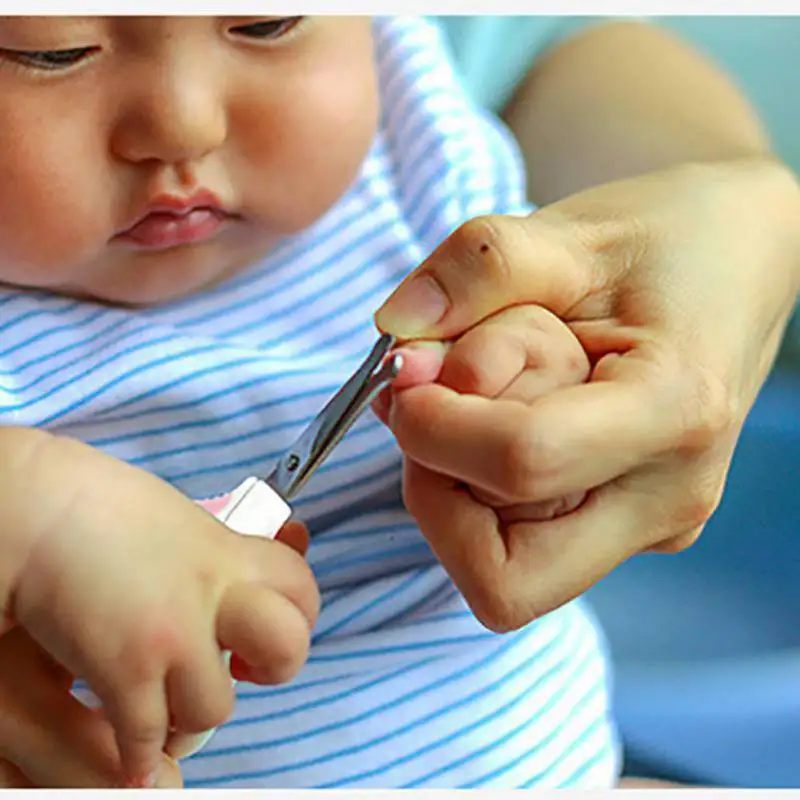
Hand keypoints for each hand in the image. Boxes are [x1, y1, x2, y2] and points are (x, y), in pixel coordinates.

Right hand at [0, 428, 318, 786]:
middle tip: (238, 665)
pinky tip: (126, 743)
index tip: (262, 627)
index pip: (299, 586)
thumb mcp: (180, 520)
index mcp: (224, 553)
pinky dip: (139, 754)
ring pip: (217, 707)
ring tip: (160, 697)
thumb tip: (295, 536)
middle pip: (287, 646)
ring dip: (190, 712)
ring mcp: (172, 635)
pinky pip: (151, 739)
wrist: (32, 508)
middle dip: (271, 667)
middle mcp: (210, 594)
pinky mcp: (125, 671)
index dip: (295, 613)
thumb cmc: (97, 513)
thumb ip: (228, 548)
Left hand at [375, 157, 799, 630]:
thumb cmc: (665, 241)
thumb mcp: (569, 232)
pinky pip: (517, 544)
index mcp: (674, 410)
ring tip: (494, 390)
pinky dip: (475, 488)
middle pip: (503, 577)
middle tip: (441, 404)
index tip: (407, 370)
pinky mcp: (623, 528)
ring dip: (455, 483)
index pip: (521, 465)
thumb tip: (393, 333)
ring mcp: (648, 525)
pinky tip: (502, 413)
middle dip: (437, 491)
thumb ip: (477, 270)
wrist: (739, 262)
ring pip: (500, 569)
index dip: (433, 425)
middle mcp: (666, 497)